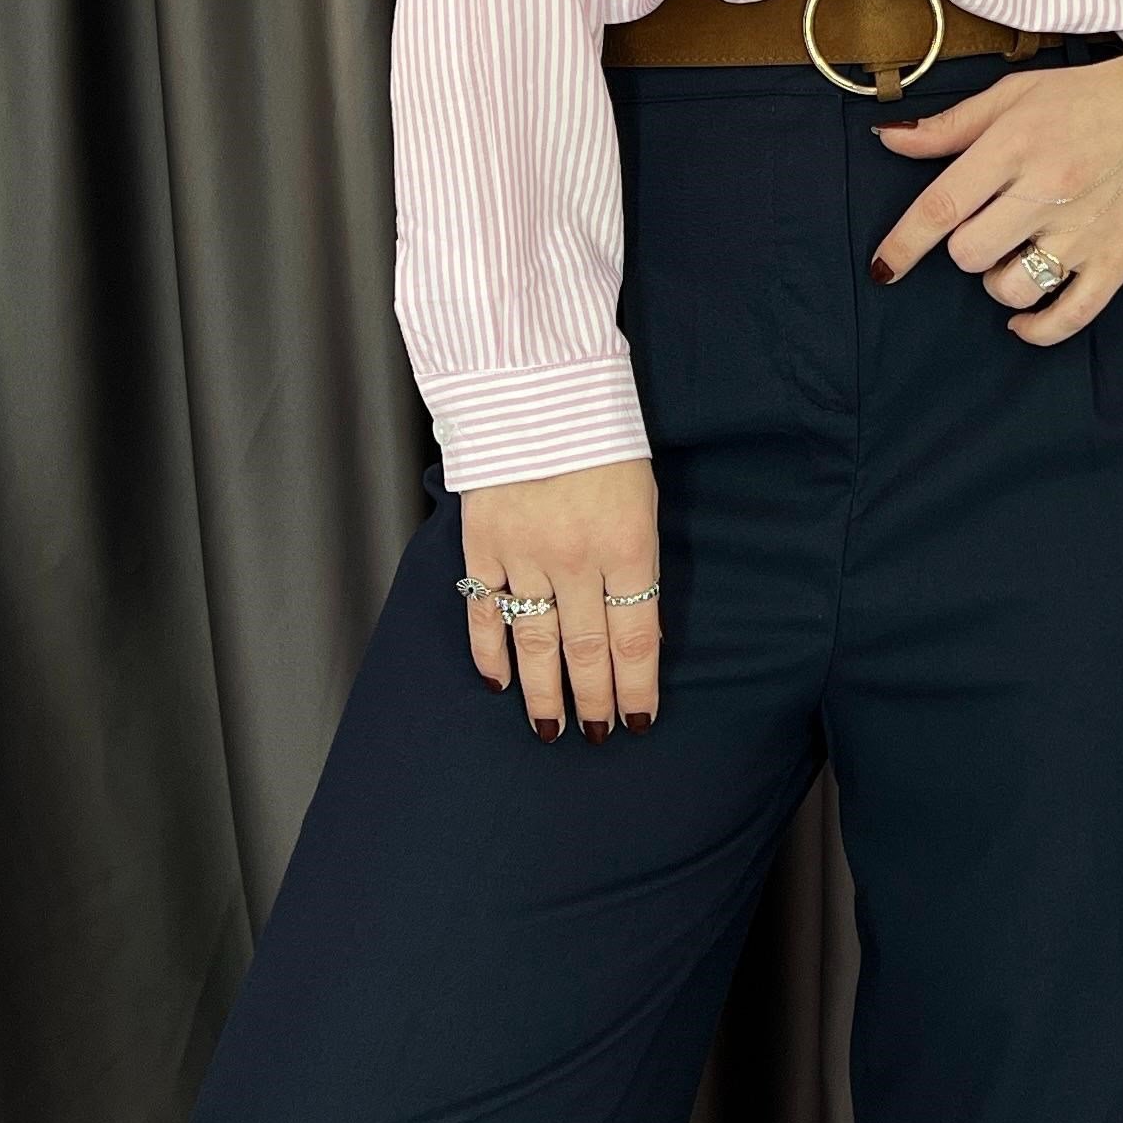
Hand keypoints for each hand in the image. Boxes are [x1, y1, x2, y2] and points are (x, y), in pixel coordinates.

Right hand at [456, 454, 659, 737]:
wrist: (536, 386)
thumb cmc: (601, 437)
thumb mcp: (640, 499)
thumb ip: (634, 562)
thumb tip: (634, 629)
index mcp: (626, 545)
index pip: (635, 638)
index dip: (637, 687)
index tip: (639, 720)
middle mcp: (575, 560)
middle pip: (587, 651)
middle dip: (594, 700)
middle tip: (596, 735)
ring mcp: (524, 555)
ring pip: (535, 641)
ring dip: (544, 692)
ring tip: (551, 728)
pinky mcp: (483, 544)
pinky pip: (485, 610)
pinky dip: (489, 650)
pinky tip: (497, 682)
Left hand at [867, 32, 1122, 340]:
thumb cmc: (1090, 97)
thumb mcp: (1015, 95)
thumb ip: (950, 126)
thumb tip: (888, 137)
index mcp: (1014, 146)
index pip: (941, 207)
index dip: (903, 245)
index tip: (883, 267)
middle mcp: (1046, 191)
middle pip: (970, 253)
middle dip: (965, 250)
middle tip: (985, 229)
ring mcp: (1084, 230)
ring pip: (1012, 288)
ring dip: (999, 282)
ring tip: (1012, 258)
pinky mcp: (1118, 259)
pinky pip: (1068, 317)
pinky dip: (1037, 330)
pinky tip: (1024, 320)